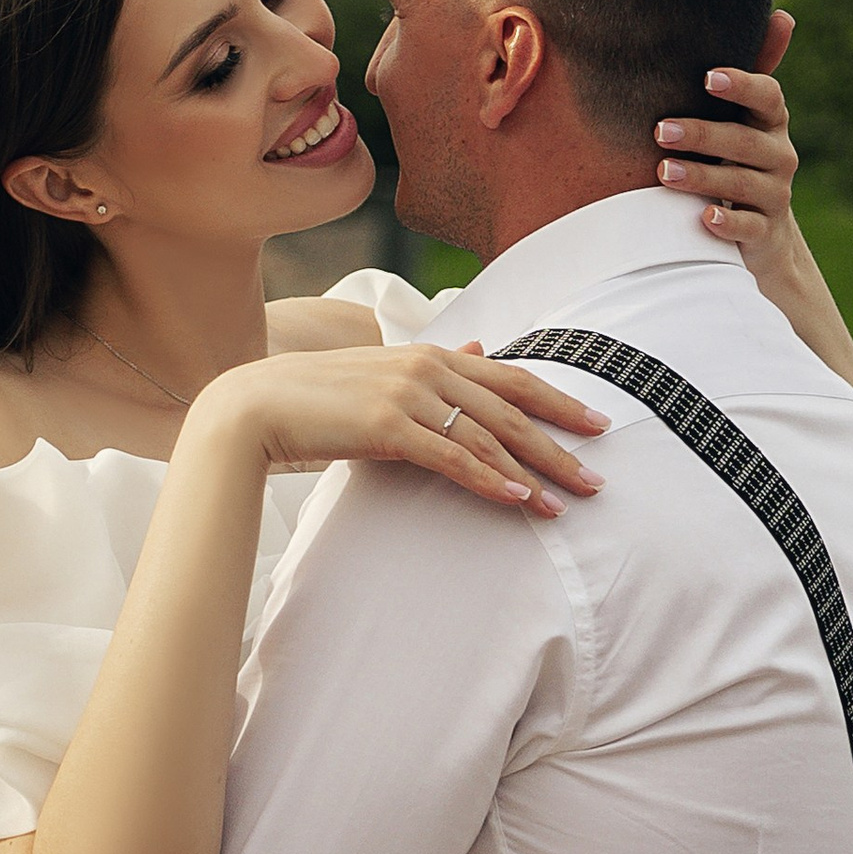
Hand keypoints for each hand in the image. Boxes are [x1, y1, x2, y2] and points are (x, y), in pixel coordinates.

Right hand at [189, 342, 607, 511]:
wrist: (253, 407)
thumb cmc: (317, 398)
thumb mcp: (383, 373)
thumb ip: (435, 367)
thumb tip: (480, 350)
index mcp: (430, 353)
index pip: (509, 378)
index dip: (557, 401)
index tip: (596, 424)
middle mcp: (426, 366)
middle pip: (511, 408)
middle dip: (560, 442)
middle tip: (599, 475)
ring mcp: (407, 394)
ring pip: (488, 435)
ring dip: (532, 471)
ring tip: (565, 503)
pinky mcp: (387, 427)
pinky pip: (452, 457)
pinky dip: (489, 479)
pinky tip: (517, 499)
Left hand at [655, 11, 800, 277]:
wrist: (764, 230)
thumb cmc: (737, 157)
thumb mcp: (743, 116)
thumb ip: (751, 71)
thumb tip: (783, 14)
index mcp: (771, 121)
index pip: (768, 96)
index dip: (743, 85)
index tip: (709, 78)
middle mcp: (779, 155)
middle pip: (745, 141)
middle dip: (703, 134)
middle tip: (660, 130)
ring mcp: (774, 195)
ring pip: (742, 183)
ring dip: (703, 176)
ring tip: (664, 173)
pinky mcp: (764, 233)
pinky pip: (750, 227)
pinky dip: (729, 223)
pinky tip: (704, 218)